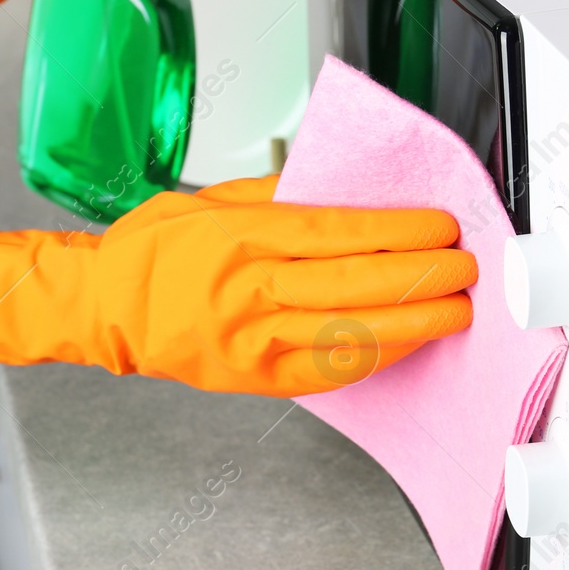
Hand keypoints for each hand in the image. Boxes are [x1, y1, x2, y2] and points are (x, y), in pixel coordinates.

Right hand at [0, 176, 476, 395]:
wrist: (104, 308)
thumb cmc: (156, 249)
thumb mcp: (216, 198)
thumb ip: (285, 195)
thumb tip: (352, 192)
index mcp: (242, 237)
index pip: (339, 234)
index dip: (398, 232)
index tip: (440, 226)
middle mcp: (248, 291)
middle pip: (354, 285)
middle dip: (420, 277)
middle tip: (465, 269)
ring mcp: (252, 340)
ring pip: (348, 333)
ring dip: (411, 322)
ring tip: (454, 309)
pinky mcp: (254, 377)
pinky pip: (328, 370)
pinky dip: (375, 356)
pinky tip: (408, 343)